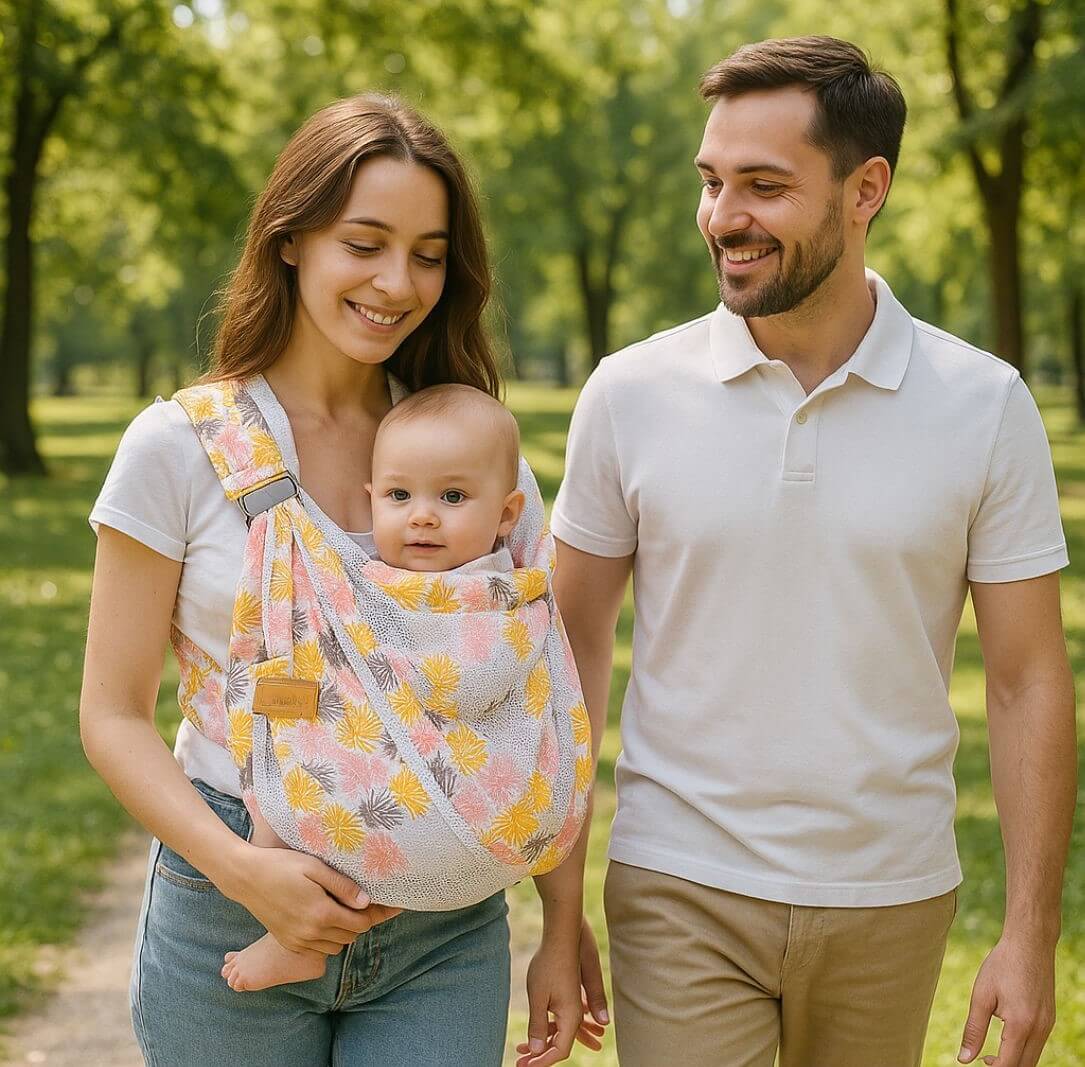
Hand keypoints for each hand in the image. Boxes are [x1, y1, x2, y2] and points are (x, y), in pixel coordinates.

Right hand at [220, 842, 401, 954]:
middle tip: (367, 902)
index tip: (393, 905)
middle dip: (362, 921)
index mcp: (320, 913)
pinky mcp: (288, 942)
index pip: (360, 923)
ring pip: (335, 946)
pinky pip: (317, 948)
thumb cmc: (281, 865)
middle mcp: (310, 933)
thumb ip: (342, 886)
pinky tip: (326, 917)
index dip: (378, 914)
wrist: (245, 877)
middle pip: (350, 936)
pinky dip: (327, 937)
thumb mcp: (315, 868)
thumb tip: (366, 901)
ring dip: (345, 931)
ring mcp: (297, 941)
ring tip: (345, 908)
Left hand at [515, 916, 609, 1066]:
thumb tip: (536, 1051)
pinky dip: (547, 1029)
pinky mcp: (567, 996)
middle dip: (540, 1055)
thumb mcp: (538, 998)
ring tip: (522, 1049)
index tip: (524, 1066)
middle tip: (519, 1061)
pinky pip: (560, 1020)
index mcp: (571, 1017)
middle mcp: (575, 1014)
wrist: (560, 938)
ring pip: (559, 1032)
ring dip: (543, 1042)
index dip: (542, 1062)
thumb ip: (538, 1026)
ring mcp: (572, 1005)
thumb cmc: (548, 966)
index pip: (559, 1051)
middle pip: (560, 1044)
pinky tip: (535, 1033)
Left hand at [958, 936, 1055, 1066]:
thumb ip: (973, 1030)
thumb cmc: (1002, 966)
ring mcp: (1048, 1025)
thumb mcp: (981, 996)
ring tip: (991, 1053)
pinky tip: (1007, 1038)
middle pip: (1025, 1066)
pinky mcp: (1050, 1019)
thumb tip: (964, 1059)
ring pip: (1033, 1059)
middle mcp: (1040, 1030)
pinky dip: (1023, 1050)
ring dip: (1015, 1061)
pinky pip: (1038, 1045)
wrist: (1030, 944)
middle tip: (983, 1059)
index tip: (978, 1061)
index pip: (1009, 1065)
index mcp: (1021, 1025)